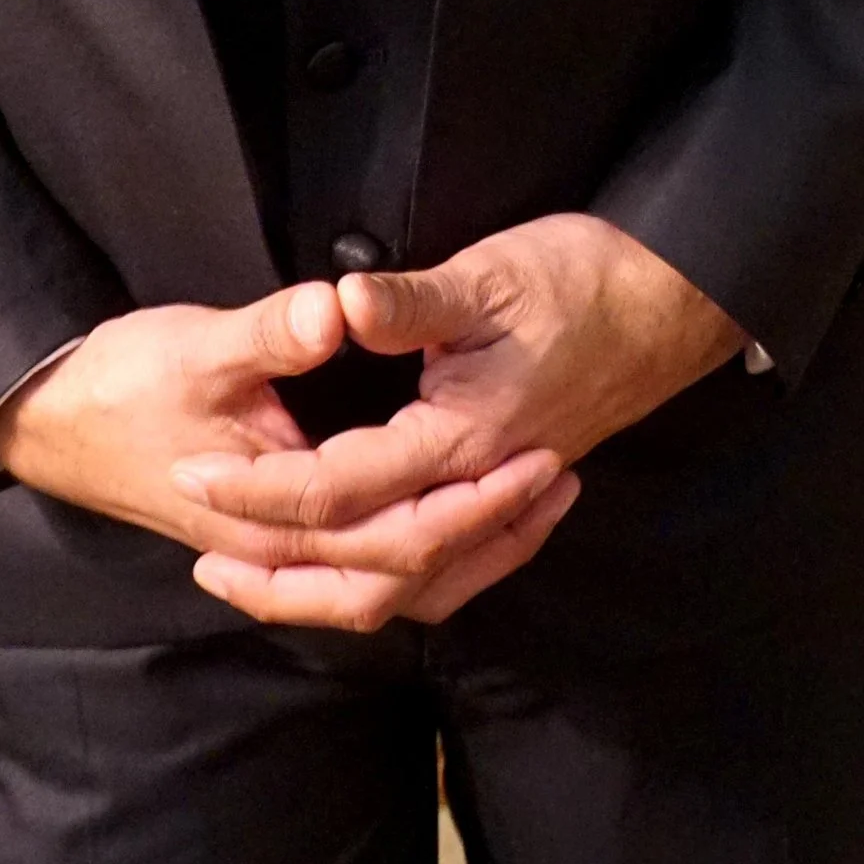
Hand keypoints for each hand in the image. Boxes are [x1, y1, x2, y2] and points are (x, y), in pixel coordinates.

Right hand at [0, 287, 569, 625]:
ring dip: (460, 557)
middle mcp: (279, 556)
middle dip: (486, 532)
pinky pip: (358, 577)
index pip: (395, 535)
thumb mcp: (200, 342)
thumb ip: (275, 329)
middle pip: (404, 575)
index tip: (537, 454)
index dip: (473, 500)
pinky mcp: (269, 540)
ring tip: (530, 509)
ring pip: (385, 589)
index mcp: (272, 516)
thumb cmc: (122, 381)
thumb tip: (344, 306)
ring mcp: (272, 556)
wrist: (49, 420)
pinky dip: (413, 561)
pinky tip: (448, 529)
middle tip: (556, 478)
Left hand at [173, 217, 741, 622]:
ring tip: (263, 579)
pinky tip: (364, 564)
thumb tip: (339, 305)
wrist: (671, 302)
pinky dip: (398, 582)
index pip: (339, 492)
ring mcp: (501, 497)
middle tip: (205, 555)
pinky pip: (451, 569)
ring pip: (410, 584)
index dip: (259, 491)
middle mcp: (477, 486)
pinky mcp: (515, 491)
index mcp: (459, 438)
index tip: (193, 478)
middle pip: (367, 566)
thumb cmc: (581, 278)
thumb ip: (411, 301)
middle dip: (279, 568)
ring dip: (331, 590)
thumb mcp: (490, 273)